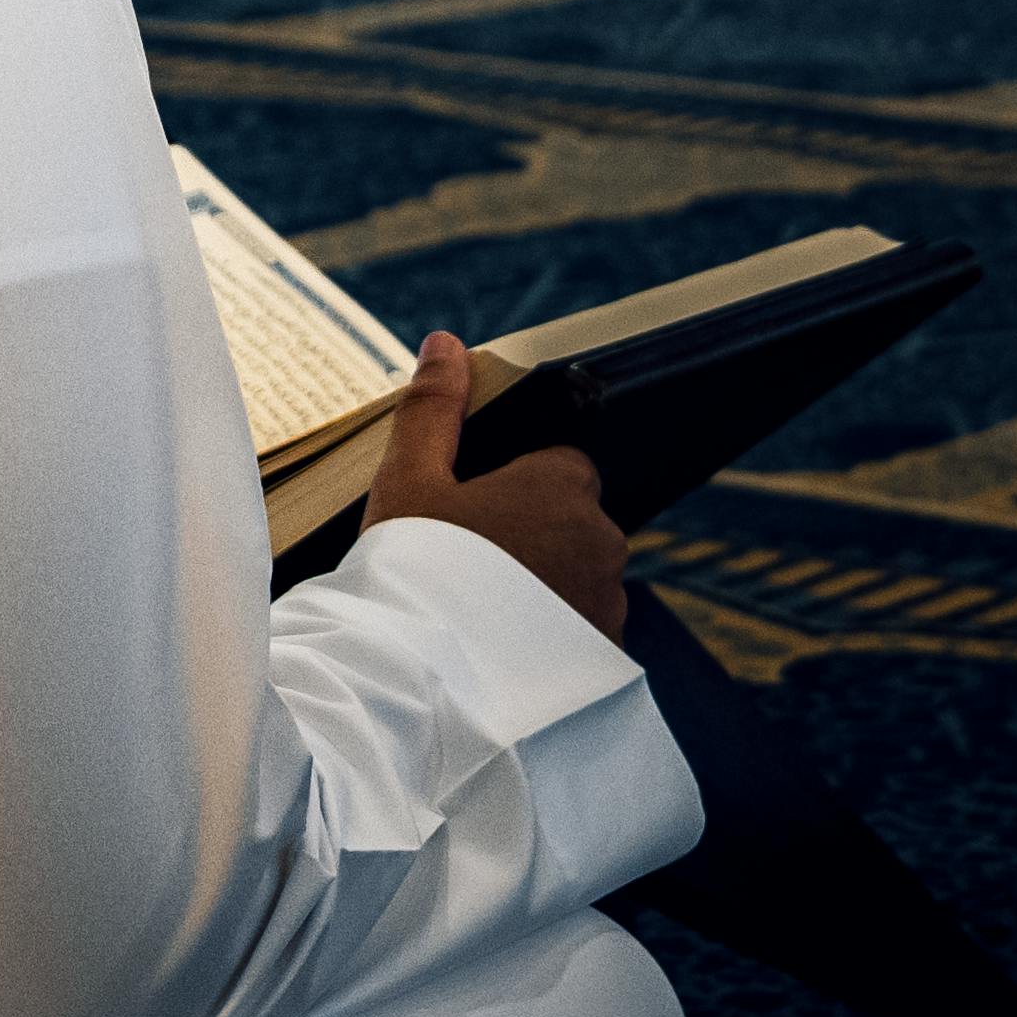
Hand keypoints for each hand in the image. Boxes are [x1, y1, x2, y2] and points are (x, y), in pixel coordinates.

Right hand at [360, 330, 624, 639]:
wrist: (421, 674)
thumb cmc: (410, 567)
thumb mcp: (407, 479)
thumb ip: (432, 409)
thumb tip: (447, 342)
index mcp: (561, 485)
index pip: (557, 466)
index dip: (511, 485)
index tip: (466, 514)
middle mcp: (603, 538)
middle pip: (570, 523)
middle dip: (531, 537)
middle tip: (464, 565)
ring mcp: (610, 601)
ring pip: (578, 578)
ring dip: (544, 588)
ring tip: (477, 614)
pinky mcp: (606, 656)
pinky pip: (583, 632)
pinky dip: (551, 637)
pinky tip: (500, 652)